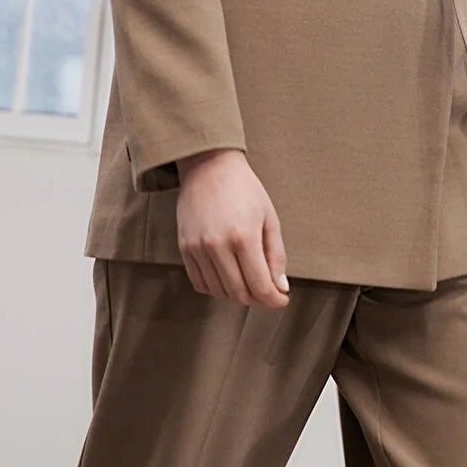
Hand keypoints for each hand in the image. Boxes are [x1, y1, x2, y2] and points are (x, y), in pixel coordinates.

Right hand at [174, 147, 289, 306]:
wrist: (208, 166)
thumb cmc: (244, 189)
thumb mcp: (269, 218)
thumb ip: (276, 255)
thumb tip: (280, 288)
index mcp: (243, 236)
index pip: (259, 285)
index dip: (273, 299)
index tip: (282, 299)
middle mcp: (217, 245)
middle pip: (238, 293)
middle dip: (258, 299)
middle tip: (267, 292)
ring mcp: (197, 248)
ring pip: (219, 291)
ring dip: (237, 294)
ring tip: (249, 282)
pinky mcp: (184, 248)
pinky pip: (200, 283)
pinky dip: (216, 288)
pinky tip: (228, 277)